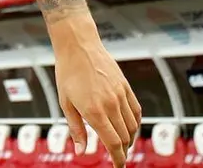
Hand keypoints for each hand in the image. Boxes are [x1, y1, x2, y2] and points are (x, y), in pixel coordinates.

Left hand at [52, 20, 140, 167]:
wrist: (78, 45)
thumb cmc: (67, 72)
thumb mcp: (65, 103)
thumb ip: (76, 129)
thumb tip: (81, 152)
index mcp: (94, 111)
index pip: (113, 143)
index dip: (118, 159)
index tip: (118, 167)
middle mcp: (111, 104)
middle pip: (124, 138)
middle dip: (122, 151)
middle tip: (117, 157)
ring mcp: (121, 95)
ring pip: (133, 126)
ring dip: (129, 139)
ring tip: (121, 144)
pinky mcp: (126, 87)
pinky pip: (137, 112)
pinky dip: (135, 124)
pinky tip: (128, 128)